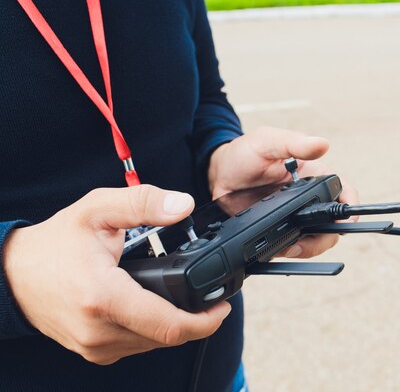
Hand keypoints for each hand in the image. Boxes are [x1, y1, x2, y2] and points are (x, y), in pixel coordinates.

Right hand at [3, 185, 231, 364]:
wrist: (14, 274)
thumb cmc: (55, 243)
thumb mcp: (97, 209)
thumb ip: (143, 203)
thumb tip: (183, 205)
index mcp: (104, 298)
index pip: (169, 325)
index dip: (205, 320)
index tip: (223, 306)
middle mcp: (100, 331)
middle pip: (168, 336)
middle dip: (196, 318)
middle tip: (209, 295)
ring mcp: (96, 347)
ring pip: (155, 343)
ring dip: (175, 323)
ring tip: (182, 294)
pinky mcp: (95, 352)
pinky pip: (139, 345)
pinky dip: (154, 328)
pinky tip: (156, 305)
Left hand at [208, 126, 358, 258]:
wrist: (219, 176)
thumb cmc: (245, 153)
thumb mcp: (267, 142)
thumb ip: (293, 143)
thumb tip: (322, 144)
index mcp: (315, 174)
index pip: (344, 190)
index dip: (350, 207)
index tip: (345, 221)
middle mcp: (310, 197)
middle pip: (333, 223)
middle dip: (326, 237)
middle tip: (306, 242)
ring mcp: (297, 216)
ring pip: (316, 239)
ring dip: (307, 249)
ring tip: (287, 248)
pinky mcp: (281, 230)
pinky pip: (294, 246)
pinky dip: (289, 251)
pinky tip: (277, 249)